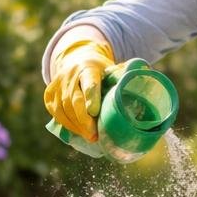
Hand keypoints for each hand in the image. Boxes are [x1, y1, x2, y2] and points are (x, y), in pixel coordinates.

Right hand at [43, 27, 114, 142]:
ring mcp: (57, 84)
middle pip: (73, 100)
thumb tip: (146, 77)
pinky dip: (66, 124)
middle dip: (83, 120)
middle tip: (94, 136)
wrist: (77, 59)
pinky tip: (77, 131)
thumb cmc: (100, 70)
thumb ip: (124, 75)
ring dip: (75, 126)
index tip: (94, 113)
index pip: (89, 82)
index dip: (91, 97)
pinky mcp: (50, 93)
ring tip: (89, 137)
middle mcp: (70, 74)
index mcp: (88, 67)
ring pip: (62, 108)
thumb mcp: (113, 68)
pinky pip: (55, 112)